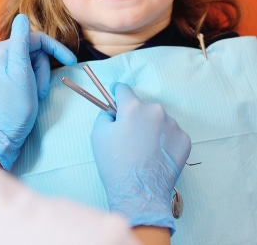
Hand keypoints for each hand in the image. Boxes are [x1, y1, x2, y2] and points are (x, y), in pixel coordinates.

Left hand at [0, 14, 76, 169]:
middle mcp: (4, 52)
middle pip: (37, 49)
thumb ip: (21, 42)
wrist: (9, 129)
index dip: (55, 48)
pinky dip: (39, 79)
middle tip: (41, 87)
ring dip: (43, 76)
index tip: (71, 61)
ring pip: (38, 59)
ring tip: (37, 92)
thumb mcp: (21, 72)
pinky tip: (36, 91)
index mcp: (3, 49)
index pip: (36, 38)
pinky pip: (34, 68)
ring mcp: (9, 63)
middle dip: (44, 68)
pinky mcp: (15, 72)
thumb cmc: (17, 103)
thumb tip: (22, 17)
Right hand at [91, 83, 190, 234]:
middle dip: (135, 117)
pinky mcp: (184, 140)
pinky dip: (165, 141)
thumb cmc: (115, 164)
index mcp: (133, 107)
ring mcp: (173, 125)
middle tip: (130, 137)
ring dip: (152, 129)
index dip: (117, 95)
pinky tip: (157, 155)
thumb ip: (105, 115)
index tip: (116, 98)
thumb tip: (113, 111)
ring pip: (158, 120)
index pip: (124, 90)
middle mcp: (156, 111)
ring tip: (144, 150)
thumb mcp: (98, 135)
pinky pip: (171, 134)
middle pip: (142, 107)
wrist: (139, 193)